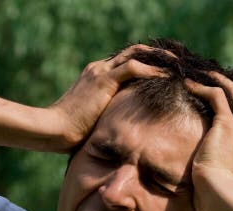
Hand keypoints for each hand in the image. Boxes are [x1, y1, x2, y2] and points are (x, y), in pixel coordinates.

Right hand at [48, 45, 168, 150]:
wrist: (53, 130)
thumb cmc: (69, 135)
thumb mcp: (94, 122)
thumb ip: (108, 118)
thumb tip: (121, 133)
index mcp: (96, 77)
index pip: (125, 62)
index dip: (146, 64)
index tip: (165, 72)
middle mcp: (98, 69)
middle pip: (133, 52)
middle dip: (156, 55)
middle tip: (176, 62)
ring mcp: (100, 72)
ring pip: (136, 54)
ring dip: (159, 58)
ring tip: (179, 65)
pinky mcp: (103, 80)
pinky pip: (133, 68)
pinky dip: (152, 70)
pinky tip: (168, 76)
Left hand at [185, 73, 232, 210]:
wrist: (223, 200)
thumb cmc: (219, 208)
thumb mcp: (222, 200)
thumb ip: (217, 198)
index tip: (220, 116)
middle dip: (232, 95)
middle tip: (215, 85)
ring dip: (220, 82)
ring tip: (203, 76)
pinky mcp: (228, 125)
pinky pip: (218, 96)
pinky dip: (205, 87)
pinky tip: (189, 84)